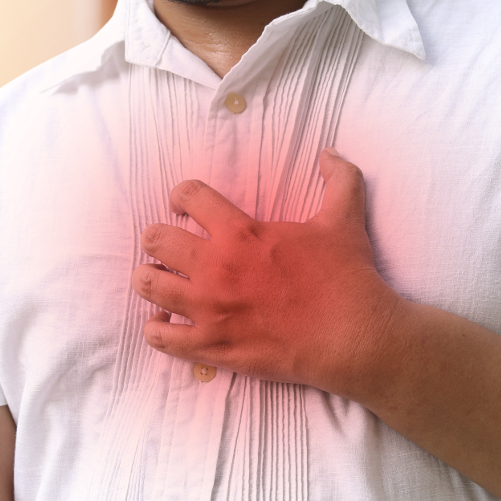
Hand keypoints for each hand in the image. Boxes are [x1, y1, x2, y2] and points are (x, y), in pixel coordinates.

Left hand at [131, 148, 405, 398]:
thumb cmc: (346, 278)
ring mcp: (207, 309)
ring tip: (163, 281)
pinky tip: (165, 324)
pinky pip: (159, 337)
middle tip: (169, 247)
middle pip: (155, 239)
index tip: (184, 205)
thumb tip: (330, 153)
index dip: (182, 196)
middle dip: (157, 239)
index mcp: (240, 233)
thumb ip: (338, 180)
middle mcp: (214, 268)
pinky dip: (156, 329)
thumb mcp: (343, 220)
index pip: (188, 196)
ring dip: (150, 279)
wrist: (353, 338)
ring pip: (147, 285)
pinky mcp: (209, 347)